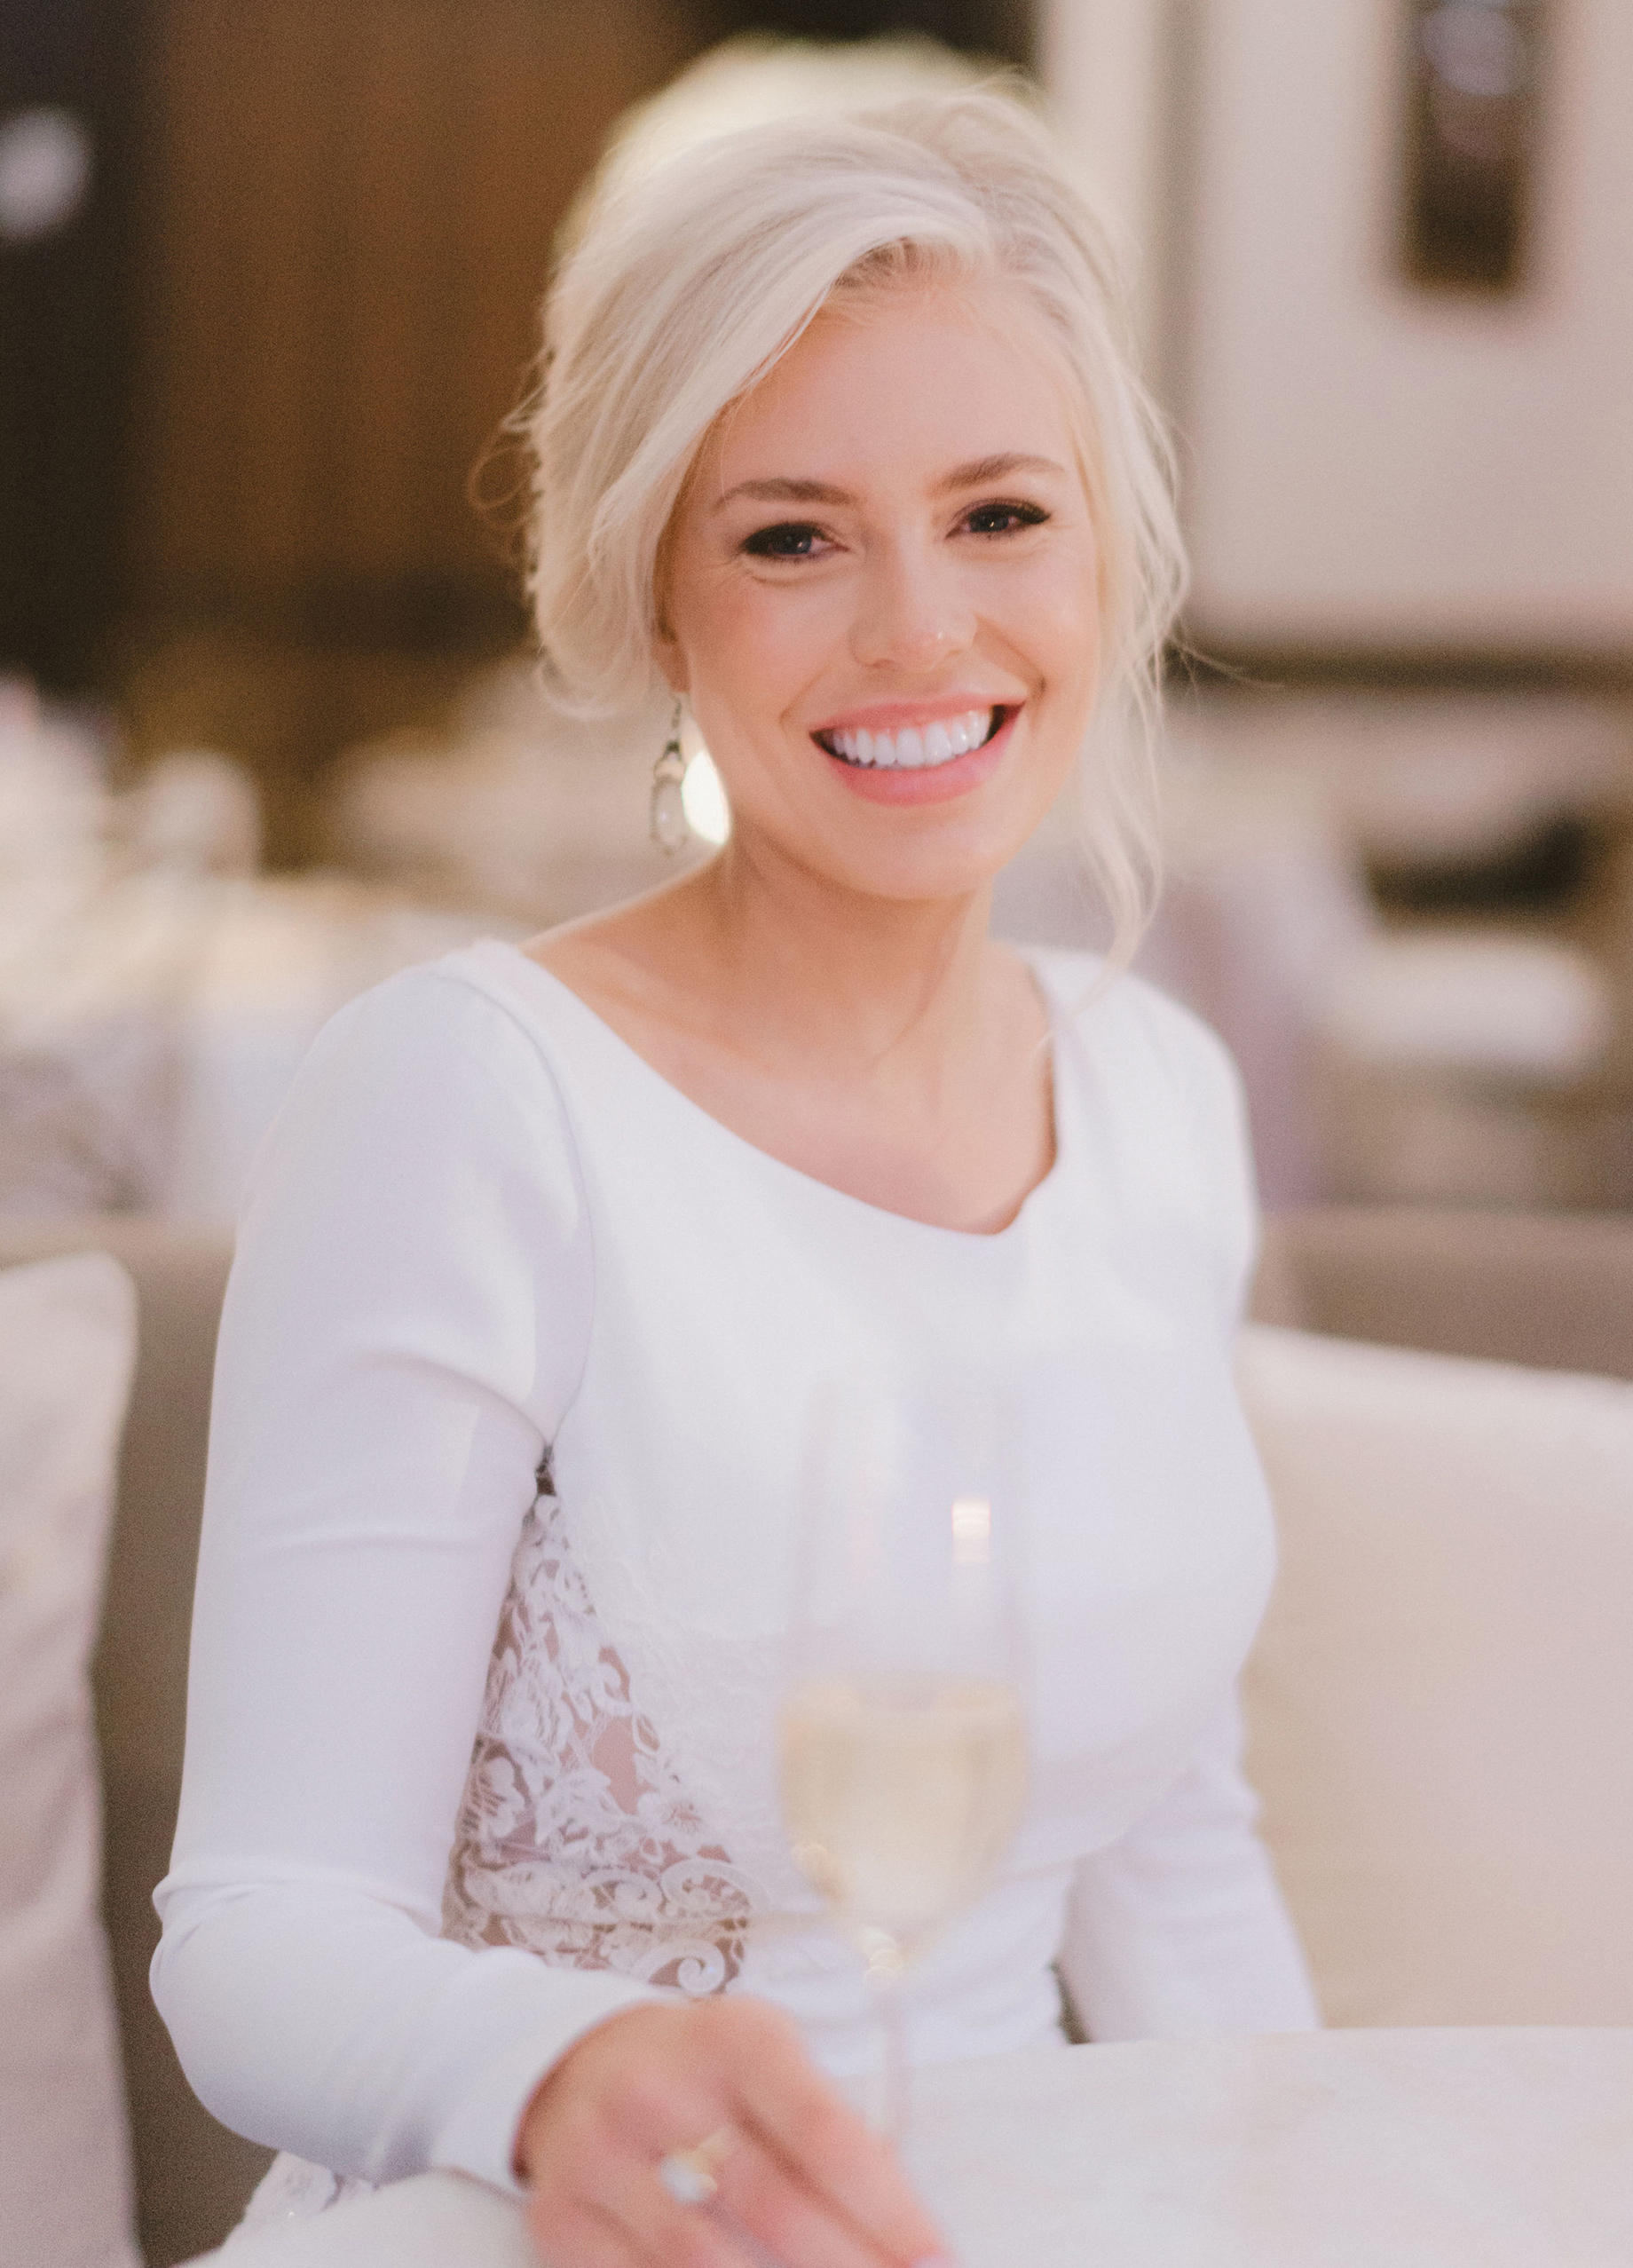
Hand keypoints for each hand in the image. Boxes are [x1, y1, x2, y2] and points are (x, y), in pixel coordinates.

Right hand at [515, 1996, 951, 2266]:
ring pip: (705, 2261)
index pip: (822, 2131)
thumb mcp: (768, 2056)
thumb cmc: (704, 2068)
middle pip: (773, 2207)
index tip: (934, 2258)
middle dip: (850, 2266)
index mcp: (734, 2040)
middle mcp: (660, 2089)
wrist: (576, 2058)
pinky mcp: (561, 2217)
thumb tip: (900, 2226)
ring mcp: (601, 2155)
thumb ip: (826, 2125)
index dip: (885, 2206)